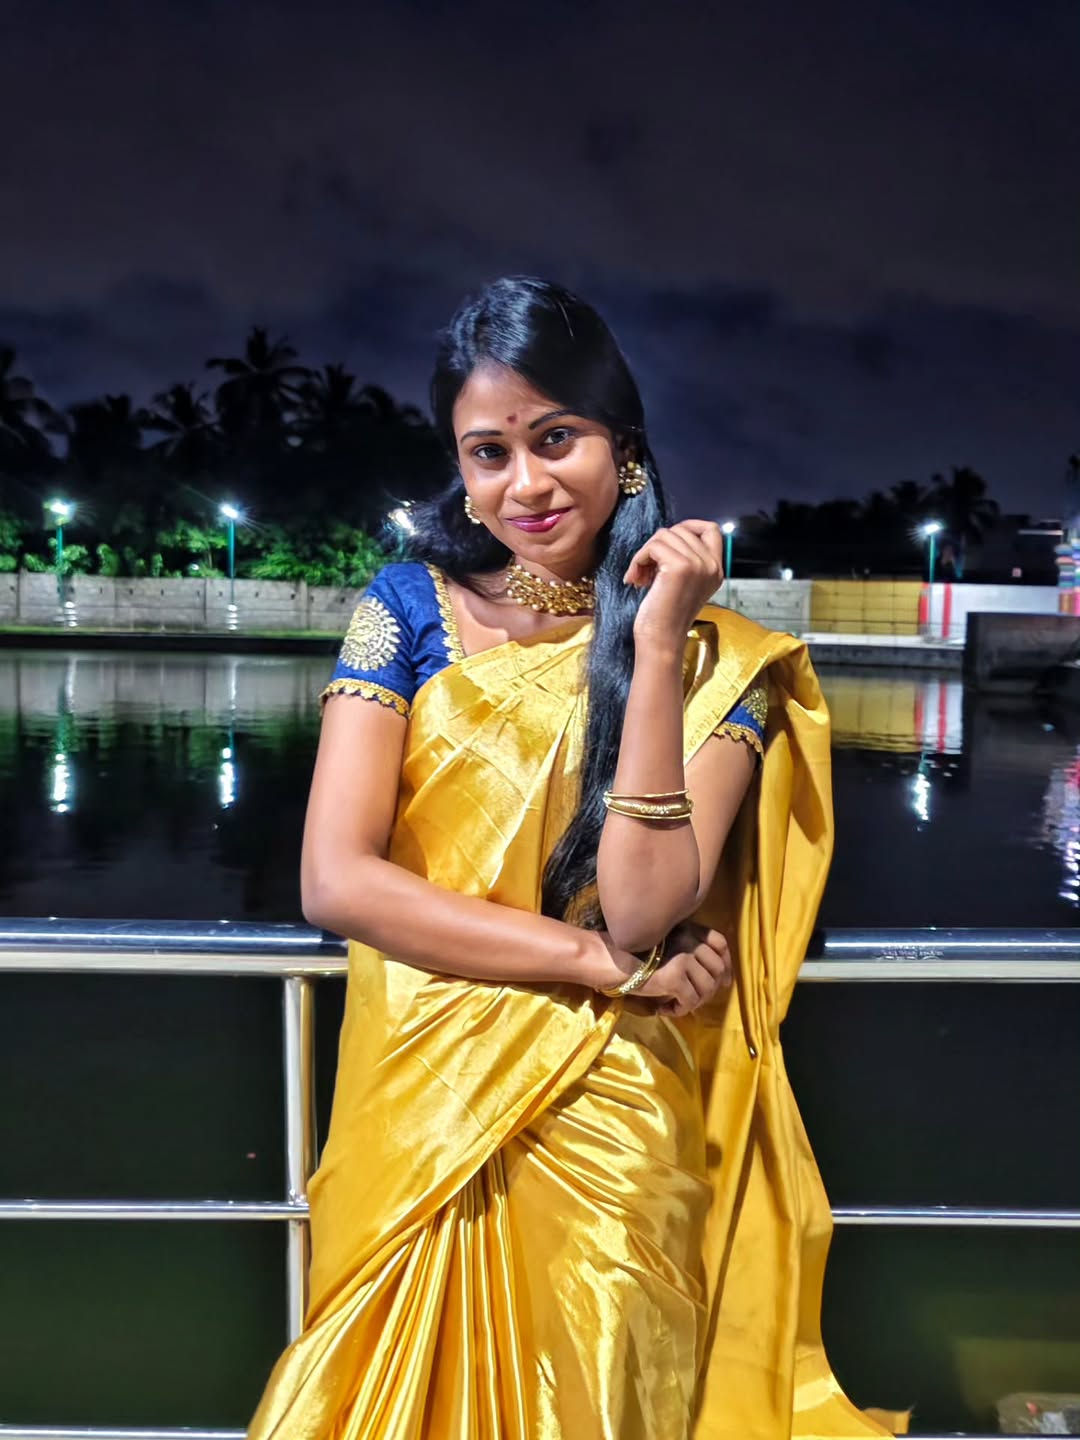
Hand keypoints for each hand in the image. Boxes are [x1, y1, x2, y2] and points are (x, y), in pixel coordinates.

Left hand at [624, 520, 724, 651]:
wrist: (661, 640)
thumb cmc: (665, 616)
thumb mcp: (684, 583)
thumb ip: (685, 559)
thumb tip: (667, 535)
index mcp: (717, 570)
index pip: (712, 529)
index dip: (687, 527)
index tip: (667, 544)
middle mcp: (712, 565)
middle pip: (680, 530)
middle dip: (657, 545)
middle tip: (645, 570)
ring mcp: (698, 565)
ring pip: (664, 535)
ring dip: (645, 553)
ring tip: (640, 576)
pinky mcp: (679, 567)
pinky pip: (653, 546)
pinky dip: (639, 559)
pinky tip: (635, 579)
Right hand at [637, 924, 731, 1015]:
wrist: (611, 960)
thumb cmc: (635, 956)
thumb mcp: (667, 948)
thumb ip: (691, 955)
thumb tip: (723, 981)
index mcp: (688, 929)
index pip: (720, 943)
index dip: (727, 964)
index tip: (724, 982)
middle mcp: (689, 939)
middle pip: (718, 969)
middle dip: (710, 990)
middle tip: (693, 1000)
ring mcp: (683, 957)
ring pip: (707, 989)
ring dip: (695, 1002)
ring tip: (678, 1005)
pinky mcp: (676, 976)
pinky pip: (690, 1001)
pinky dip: (680, 1010)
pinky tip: (665, 1009)